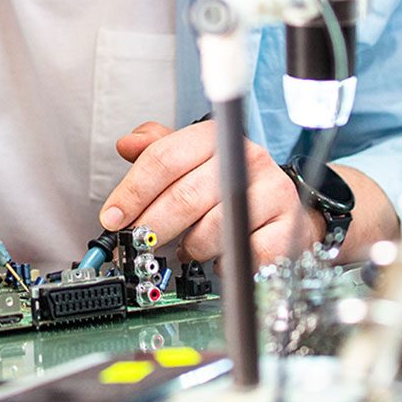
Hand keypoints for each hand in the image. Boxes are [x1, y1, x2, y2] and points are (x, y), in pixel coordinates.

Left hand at [97, 120, 318, 267]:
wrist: (284, 209)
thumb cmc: (228, 186)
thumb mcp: (191, 161)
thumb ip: (157, 151)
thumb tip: (126, 144)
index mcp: (215, 138)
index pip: (165, 158)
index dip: (133, 191)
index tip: (113, 218)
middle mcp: (247, 159)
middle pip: (185, 196)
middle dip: (152, 226)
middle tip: (137, 243)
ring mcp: (272, 192)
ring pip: (212, 229)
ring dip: (191, 247)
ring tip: (188, 249)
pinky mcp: (288, 226)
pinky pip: (243, 254)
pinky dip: (224, 263)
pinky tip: (219, 259)